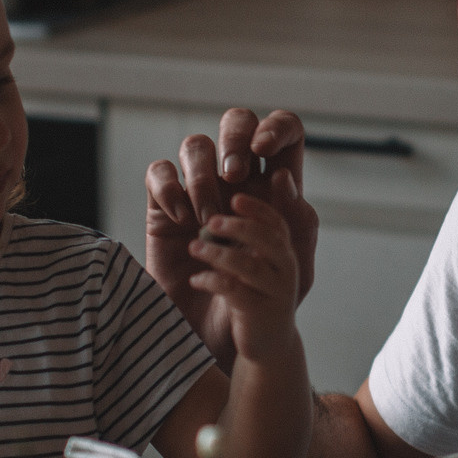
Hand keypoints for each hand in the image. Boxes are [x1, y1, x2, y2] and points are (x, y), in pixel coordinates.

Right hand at [144, 108, 318, 366]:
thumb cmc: (263, 300)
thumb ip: (298, 221)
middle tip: (236, 173)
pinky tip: (182, 220)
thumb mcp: (294, 265)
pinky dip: (169, 189)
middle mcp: (237, 179)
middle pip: (236, 122)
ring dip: (203, 175)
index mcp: (275, 184)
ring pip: (195, 144)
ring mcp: (199, 190)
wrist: (222, 335)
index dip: (276, 127)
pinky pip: (159, 173)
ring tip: (209, 218)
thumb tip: (282, 176)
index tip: (265, 151)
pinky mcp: (164, 208)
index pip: (282, 131)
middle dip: (235, 138)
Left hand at [186, 192, 302, 365]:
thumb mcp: (256, 264)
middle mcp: (285, 270)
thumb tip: (230, 201)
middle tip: (211, 220)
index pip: (276, 223)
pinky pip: (234, 292)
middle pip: (268, 239)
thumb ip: (248, 237)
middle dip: (239, 227)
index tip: (235, 199)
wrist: (268, 345)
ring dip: (218, 253)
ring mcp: (275, 293)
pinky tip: (196, 279)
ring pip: (249, 266)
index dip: (258, 208)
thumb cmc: (256, 296)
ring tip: (194, 247)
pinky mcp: (259, 314)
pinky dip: (212, 281)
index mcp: (283, 253)